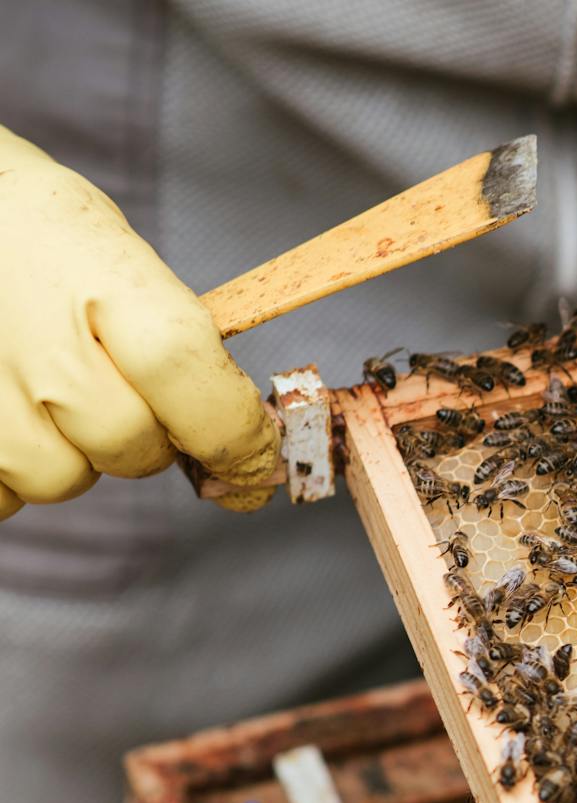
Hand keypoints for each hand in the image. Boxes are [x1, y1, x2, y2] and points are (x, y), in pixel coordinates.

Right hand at [0, 127, 276, 519]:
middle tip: (112, 391)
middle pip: (131, 449)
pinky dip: (8, 472)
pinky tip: (6, 413)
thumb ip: (179, 342)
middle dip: (142, 439)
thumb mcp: (121, 257)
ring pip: (61, 479)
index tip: (256, 455)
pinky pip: (2, 495)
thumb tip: (247, 438)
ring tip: (43, 392)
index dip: (235, 432)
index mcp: (108, 284)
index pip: (186, 374)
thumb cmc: (42, 237)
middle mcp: (42, 344)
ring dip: (68, 454)